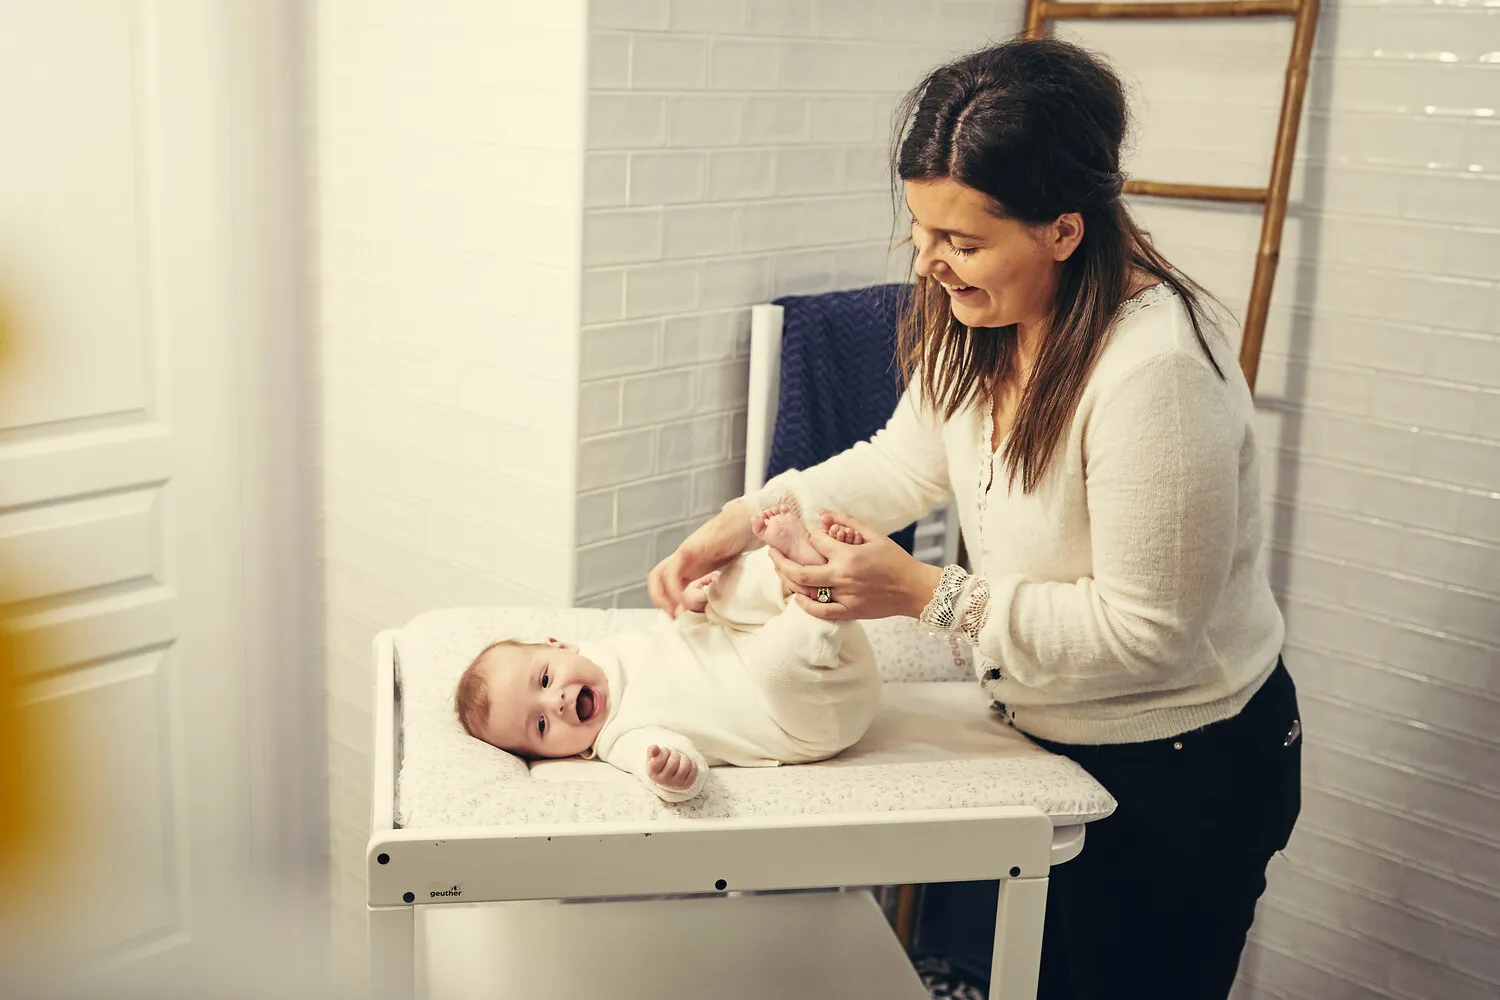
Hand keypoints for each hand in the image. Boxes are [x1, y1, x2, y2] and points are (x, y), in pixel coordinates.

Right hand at [646, 745, 698, 790]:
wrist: (667, 777)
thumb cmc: (659, 764)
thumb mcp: (653, 757)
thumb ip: (652, 750)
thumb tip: (654, 747)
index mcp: (652, 773)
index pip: (660, 759)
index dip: (664, 751)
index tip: (664, 752)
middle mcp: (664, 780)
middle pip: (674, 761)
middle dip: (675, 754)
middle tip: (672, 755)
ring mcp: (676, 784)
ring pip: (685, 766)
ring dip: (684, 757)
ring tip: (680, 758)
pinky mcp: (686, 784)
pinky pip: (694, 769)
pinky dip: (692, 763)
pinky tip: (685, 764)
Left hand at [648, 501, 756, 617]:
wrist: (744, 523)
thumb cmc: (736, 545)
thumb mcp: (721, 570)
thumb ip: (710, 586)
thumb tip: (702, 609)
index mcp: (688, 565)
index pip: (664, 583)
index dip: (665, 601)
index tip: (676, 618)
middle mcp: (682, 559)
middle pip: (656, 577)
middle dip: (659, 599)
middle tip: (673, 617)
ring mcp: (685, 553)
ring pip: (660, 574)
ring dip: (664, 597)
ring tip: (678, 612)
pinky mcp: (691, 548)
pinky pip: (674, 569)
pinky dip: (674, 587)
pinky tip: (685, 599)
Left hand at [770, 511, 944, 621]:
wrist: (913, 589)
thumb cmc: (895, 560)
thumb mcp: (874, 535)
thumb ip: (846, 522)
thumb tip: (822, 514)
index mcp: (849, 555)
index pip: (816, 542)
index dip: (811, 536)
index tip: (813, 536)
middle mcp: (843, 577)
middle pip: (799, 570)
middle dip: (780, 560)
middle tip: (771, 551)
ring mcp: (845, 596)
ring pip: (806, 591)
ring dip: (788, 579)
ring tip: (780, 569)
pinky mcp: (849, 611)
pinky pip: (820, 611)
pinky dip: (805, 604)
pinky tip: (797, 595)